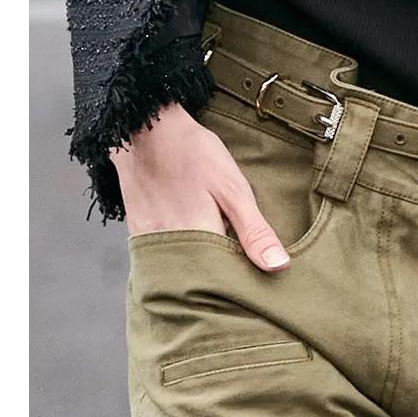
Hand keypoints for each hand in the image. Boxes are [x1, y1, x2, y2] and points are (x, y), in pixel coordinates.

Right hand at [114, 104, 289, 270]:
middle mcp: (171, 249)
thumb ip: (253, 230)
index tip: (259, 289)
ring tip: (219, 273)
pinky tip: (194, 258)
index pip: (228, 282)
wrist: (142, 127)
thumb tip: (277, 267)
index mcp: (199, 239)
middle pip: (204, 284)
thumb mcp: (231, 187)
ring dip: (202, 278)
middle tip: (242, 285)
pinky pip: (164, 263)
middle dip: (223, 287)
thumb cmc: (191, 152)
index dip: (244, 286)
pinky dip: (182, 265)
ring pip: (184, 276)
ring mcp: (152, 244)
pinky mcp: (140, 236)